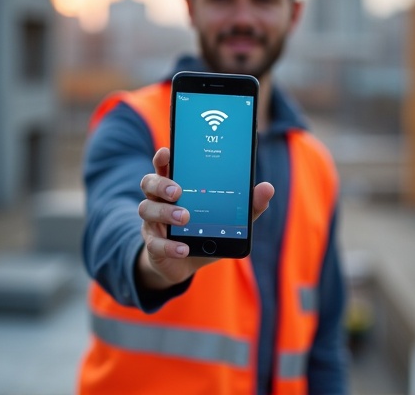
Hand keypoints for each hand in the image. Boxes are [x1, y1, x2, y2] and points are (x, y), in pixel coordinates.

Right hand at [137, 147, 273, 290]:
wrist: (187, 262)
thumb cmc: (206, 230)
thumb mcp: (229, 218)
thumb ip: (247, 204)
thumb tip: (268, 188)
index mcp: (176, 185)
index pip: (165, 165)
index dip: (163, 157)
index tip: (168, 151)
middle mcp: (160, 199)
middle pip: (149, 182)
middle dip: (161, 183)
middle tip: (178, 190)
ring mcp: (153, 222)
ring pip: (146, 209)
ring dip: (166, 212)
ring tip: (185, 218)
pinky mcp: (153, 244)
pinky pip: (155, 243)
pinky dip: (169, 245)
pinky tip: (183, 248)